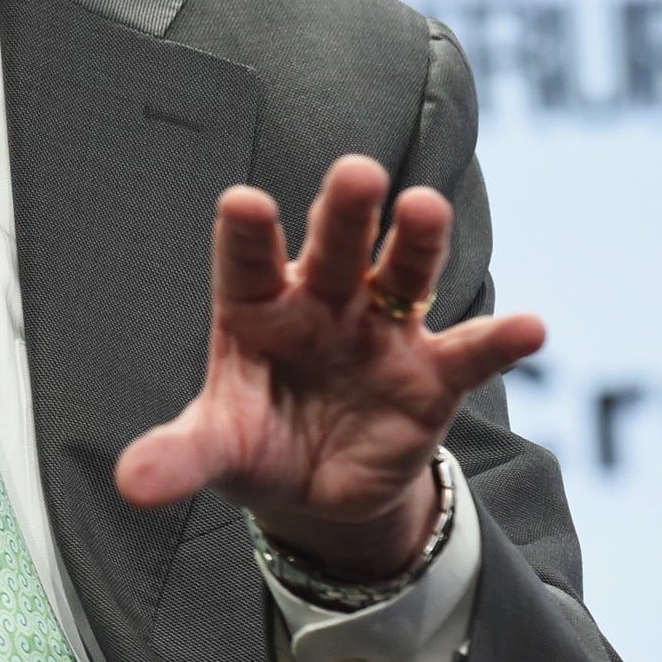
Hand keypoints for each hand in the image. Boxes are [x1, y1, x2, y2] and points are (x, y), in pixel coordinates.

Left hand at [114, 155, 545, 580]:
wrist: (318, 488)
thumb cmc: (256, 441)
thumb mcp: (217, 449)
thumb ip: (179, 457)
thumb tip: (130, 483)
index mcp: (258, 306)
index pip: (248, 261)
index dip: (247, 233)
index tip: (244, 202)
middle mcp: (322, 301)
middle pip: (335, 246)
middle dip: (346, 211)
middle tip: (358, 172)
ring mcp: (382, 331)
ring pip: (403, 275)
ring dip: (417, 243)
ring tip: (427, 209)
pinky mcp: (432, 374)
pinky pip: (469, 352)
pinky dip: (500, 341)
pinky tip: (531, 328)